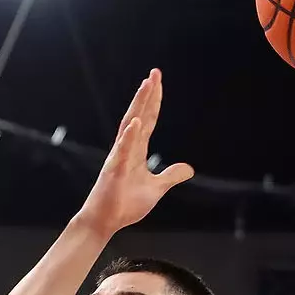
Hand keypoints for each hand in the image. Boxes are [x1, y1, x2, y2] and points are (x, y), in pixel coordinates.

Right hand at [77, 70, 195, 235]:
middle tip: (154, 73)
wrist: (105, 221)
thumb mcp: (156, 188)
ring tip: (146, 86)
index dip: (154, 101)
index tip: (158, 81)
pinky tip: (136, 122)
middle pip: (139, 115)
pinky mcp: (115, 170)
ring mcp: (119, 157)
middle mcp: (127, 148)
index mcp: (137, 150)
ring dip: (138, 106)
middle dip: (147, 94)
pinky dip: (129, 136)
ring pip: (130, 126)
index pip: (148, 120)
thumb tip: (189, 169)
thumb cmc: (125, 204)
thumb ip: (170, 176)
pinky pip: (123, 151)